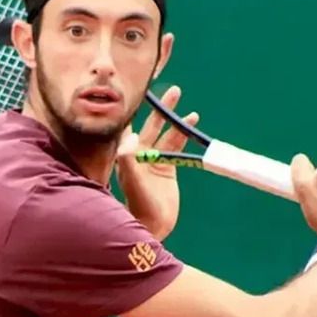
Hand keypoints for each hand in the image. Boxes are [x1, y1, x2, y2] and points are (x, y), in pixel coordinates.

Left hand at [115, 85, 199, 239]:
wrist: (153, 225)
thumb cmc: (139, 205)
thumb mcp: (132, 182)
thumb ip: (128, 160)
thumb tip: (130, 137)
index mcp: (126, 154)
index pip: (129, 125)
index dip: (135, 109)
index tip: (142, 91)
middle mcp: (138, 154)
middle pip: (150, 124)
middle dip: (160, 108)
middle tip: (173, 90)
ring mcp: (153, 160)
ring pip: (165, 133)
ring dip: (173, 117)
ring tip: (180, 98)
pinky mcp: (167, 168)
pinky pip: (175, 145)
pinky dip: (183, 133)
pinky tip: (191, 121)